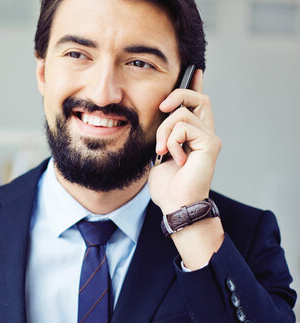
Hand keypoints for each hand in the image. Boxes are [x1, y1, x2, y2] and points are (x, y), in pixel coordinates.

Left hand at [148, 69, 221, 213]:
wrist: (175, 205)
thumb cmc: (167, 187)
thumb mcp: (159, 156)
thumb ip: (162, 138)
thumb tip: (158, 123)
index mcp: (194, 135)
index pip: (198, 104)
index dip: (195, 86)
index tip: (193, 71)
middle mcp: (206, 133)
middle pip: (199, 97)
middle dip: (177, 95)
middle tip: (160, 109)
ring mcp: (210, 137)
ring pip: (183, 113)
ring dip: (164, 131)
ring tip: (161, 151)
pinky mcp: (210, 143)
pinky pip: (184, 127)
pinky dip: (171, 141)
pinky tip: (175, 159)